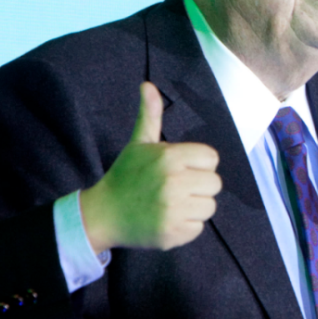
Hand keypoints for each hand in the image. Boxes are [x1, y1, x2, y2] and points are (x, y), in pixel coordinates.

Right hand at [81, 82, 221, 251]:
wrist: (102, 214)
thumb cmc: (126, 176)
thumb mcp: (138, 144)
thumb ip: (150, 116)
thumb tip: (148, 85)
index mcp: (170, 158)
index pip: (212, 159)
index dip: (198, 164)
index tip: (179, 169)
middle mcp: (173, 183)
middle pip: (215, 184)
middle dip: (198, 186)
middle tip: (175, 189)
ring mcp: (173, 210)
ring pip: (210, 207)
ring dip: (194, 207)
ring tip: (171, 204)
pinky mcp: (172, 233)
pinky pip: (199, 227)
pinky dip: (186, 227)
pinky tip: (167, 219)